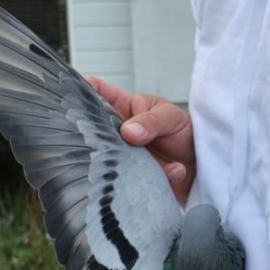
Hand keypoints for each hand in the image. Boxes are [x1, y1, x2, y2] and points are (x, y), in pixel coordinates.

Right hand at [87, 77, 194, 201]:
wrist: (202, 165)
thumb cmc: (184, 132)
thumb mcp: (171, 118)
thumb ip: (151, 122)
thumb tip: (129, 132)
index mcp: (125, 108)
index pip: (98, 92)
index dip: (81, 88)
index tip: (67, 91)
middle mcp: (118, 132)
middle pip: (93, 131)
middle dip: (93, 137)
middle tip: (107, 141)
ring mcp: (123, 156)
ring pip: (107, 160)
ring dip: (128, 163)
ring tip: (149, 161)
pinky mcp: (132, 179)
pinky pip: (131, 181)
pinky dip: (156, 176)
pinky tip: (174, 170)